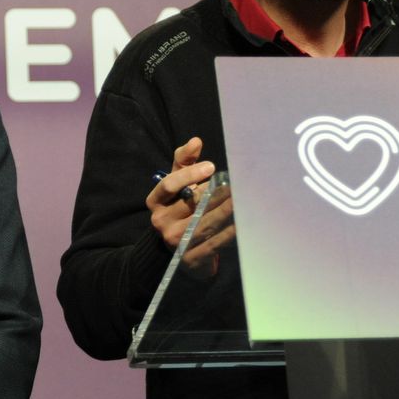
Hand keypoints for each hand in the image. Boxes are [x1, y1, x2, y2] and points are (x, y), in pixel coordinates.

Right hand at [147, 137, 235, 276]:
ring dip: (225, 211)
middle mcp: (161, 222)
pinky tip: (242, 224)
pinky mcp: (190, 257)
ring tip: (242, 199)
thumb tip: (196, 141)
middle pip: (191, 203)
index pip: (169, 185)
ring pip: (203, 222)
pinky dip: (228, 233)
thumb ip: (184, 162)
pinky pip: (212, 243)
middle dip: (215, 193)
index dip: (190, 175)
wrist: (181, 249)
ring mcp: (174, 241)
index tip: (211, 167)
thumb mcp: (179, 184)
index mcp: (156, 202)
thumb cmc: (182, 209)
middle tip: (237, 183)